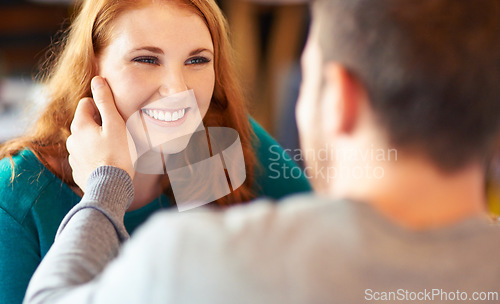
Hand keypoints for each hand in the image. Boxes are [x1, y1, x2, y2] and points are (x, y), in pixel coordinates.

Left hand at [67, 76, 134, 191]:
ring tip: (114, 150)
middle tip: (117, 134)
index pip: (86, 103)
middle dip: (99, 124)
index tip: (114, 118)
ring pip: (85, 140)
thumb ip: (105, 101)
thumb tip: (97, 80)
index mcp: (80, 125)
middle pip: (85, 122)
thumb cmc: (117, 154)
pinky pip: (86, 156)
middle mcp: (72, 139)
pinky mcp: (78, 170)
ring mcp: (73, 156)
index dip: (101, 106)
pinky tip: (108, 162)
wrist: (110, 187)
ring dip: (97, 141)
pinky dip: (95, 156)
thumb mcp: (115, 124)